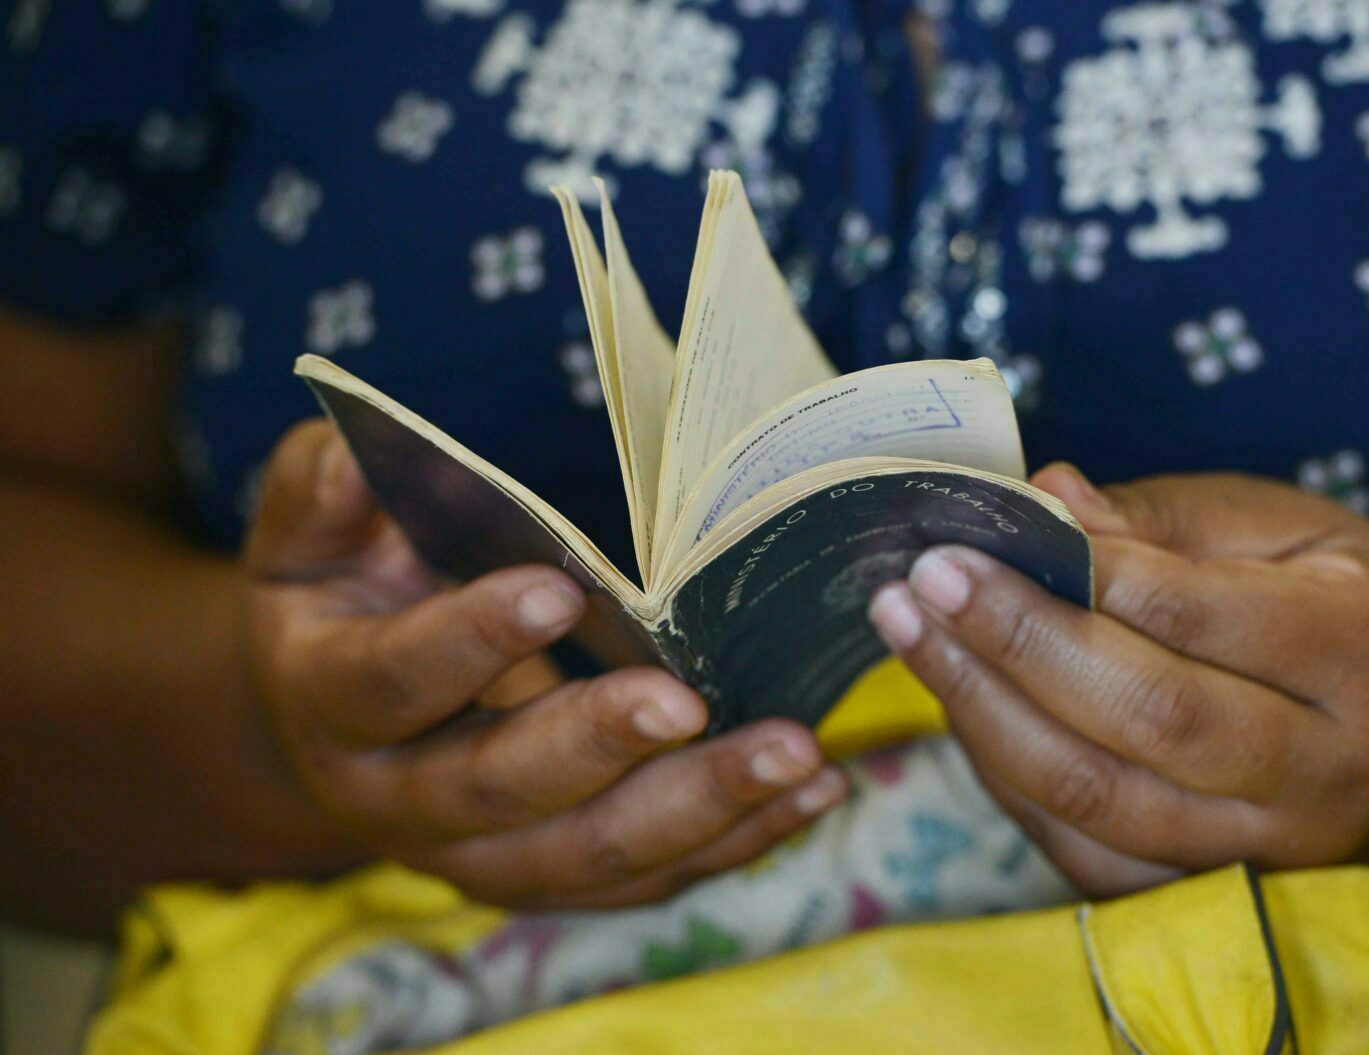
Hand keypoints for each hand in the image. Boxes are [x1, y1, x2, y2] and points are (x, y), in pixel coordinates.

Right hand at [243, 420, 847, 907]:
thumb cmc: (342, 599)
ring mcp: (478, 854)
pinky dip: (735, 841)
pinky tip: (812, 795)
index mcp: (333, 701)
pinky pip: (644, 879)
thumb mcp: (307, 534)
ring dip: (696, 811)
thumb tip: (355, 457)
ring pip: (586, 856)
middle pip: (499, 791)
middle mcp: (398, 799)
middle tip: (688, 699)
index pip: (393, 679)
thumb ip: (322, 493)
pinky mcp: (550, 873)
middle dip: (599, 747)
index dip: (469, 641)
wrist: (339, 725)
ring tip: (794, 757)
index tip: (554, 590)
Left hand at [867, 465, 1368, 896]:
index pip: (1194, 617)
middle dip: (1013, 645)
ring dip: (982, 712)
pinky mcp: (1202, 891)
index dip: (1072, 576)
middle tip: (918, 585)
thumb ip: (1162, 518)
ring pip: (1097, 797)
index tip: (971, 537)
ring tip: (909, 633)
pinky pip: (1078, 846)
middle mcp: (1322, 770)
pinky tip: (957, 701)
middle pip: (1146, 718)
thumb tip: (1045, 499)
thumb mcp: (1283, 526)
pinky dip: (1002, 774)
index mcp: (1359, 652)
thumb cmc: (1334, 601)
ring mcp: (1264, 849)